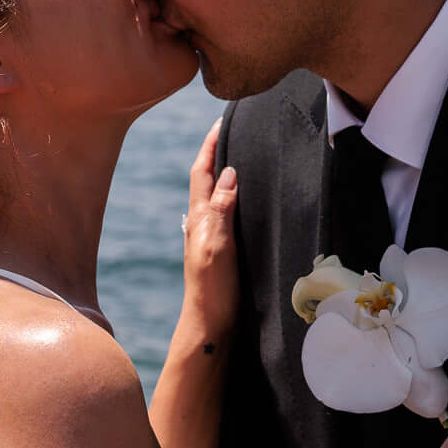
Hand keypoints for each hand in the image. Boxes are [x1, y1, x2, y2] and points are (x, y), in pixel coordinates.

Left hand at [180, 125, 240, 347]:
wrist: (210, 326)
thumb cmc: (212, 289)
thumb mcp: (218, 246)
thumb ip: (221, 210)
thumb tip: (229, 173)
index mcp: (199, 218)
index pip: (202, 172)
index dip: (210, 146)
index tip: (221, 121)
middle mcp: (202, 223)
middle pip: (208, 180)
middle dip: (218, 154)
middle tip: (235, 131)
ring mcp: (211, 237)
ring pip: (217, 196)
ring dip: (227, 175)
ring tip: (243, 157)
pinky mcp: (222, 251)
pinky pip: (228, 214)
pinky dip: (236, 198)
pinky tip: (248, 201)